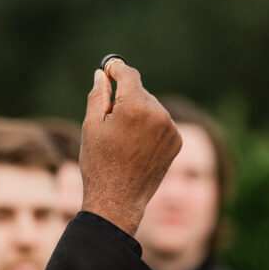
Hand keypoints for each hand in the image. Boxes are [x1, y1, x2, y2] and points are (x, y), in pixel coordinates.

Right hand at [80, 61, 180, 235]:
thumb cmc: (99, 163)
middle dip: (125, 97)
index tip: (109, 68)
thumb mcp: (91, 126)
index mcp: (135, 107)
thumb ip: (98, 95)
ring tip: (122, 138)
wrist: (118, 200)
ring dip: (138, 112)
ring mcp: (171, 129)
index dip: (117, 69)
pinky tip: (136, 146)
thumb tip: (102, 74)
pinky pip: (161, 123)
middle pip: (140, 91)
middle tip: (109, 117)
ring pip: (151, 107)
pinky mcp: (177, 141)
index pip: (129, 74)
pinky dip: (150, 127)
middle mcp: (158, 114)